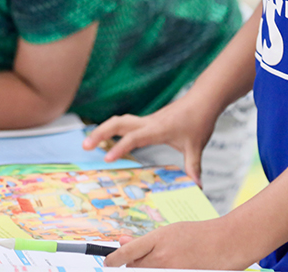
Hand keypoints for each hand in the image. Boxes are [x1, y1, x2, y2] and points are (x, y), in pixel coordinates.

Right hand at [82, 90, 218, 184]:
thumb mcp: (196, 147)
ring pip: (119, 121)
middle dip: (100, 133)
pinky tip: (105, 139)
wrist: (202, 100)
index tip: (106, 160)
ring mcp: (146, 120)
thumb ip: (194, 167)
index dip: (119, 148)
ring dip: (103, 130)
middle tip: (85, 147)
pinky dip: (112, 129)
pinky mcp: (148, 121)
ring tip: (88, 143)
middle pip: (118, 123)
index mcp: (157, 129)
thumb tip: (199, 188)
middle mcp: (148, 123)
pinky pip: (125, 123)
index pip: (134, 138)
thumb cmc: (198, 121)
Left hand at [104, 219, 251, 269]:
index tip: (108, 262)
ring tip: (165, 262)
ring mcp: (171, 271)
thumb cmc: (198, 235)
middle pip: (134, 268)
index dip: (114, 259)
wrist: (225, 243)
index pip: (127, 253)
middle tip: (147, 259)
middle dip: (135, 265)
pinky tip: (173, 268)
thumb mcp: (170, 231)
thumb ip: (145, 240)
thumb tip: (121, 241)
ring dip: (148, 271)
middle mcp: (162, 257)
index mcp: (159, 239)